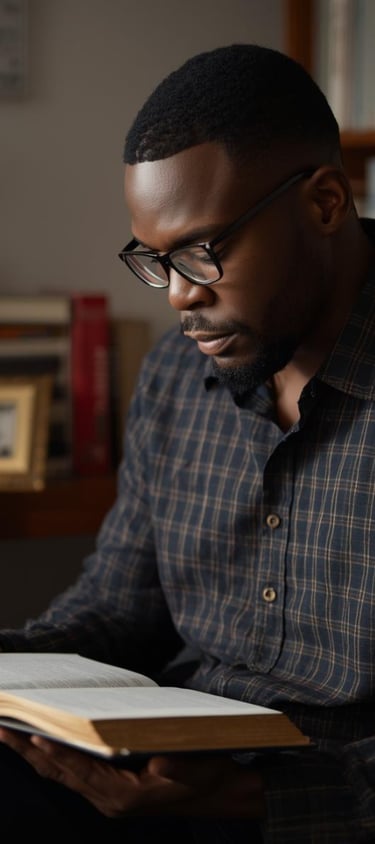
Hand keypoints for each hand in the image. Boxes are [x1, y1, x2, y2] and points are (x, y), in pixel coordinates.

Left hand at [0, 728, 265, 818]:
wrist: (219, 793)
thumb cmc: (207, 773)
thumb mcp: (195, 768)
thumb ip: (173, 767)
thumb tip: (153, 761)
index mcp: (124, 794)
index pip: (80, 770)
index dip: (55, 752)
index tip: (31, 735)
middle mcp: (108, 799)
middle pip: (59, 773)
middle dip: (28, 751)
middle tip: (1, 729)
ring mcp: (105, 797)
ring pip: (60, 774)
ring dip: (32, 755)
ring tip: (8, 732)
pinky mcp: (108, 790)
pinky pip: (71, 774)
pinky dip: (51, 758)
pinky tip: (38, 743)